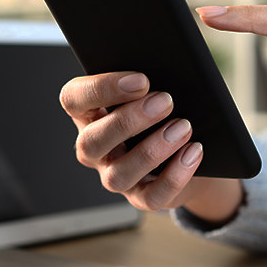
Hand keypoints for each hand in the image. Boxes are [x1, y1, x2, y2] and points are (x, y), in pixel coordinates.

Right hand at [59, 72, 242, 219]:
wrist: (191, 150)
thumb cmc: (164, 112)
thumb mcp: (151, 92)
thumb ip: (146, 82)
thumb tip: (166, 69)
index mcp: (88, 114)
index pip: (74, 99)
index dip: (101, 88)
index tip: (140, 79)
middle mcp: (94, 149)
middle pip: (92, 141)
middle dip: (129, 121)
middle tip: (166, 101)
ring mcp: (114, 176)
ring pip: (119, 174)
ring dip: (153, 149)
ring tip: (183, 127)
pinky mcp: (142, 197)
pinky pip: (153, 195)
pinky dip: (175, 175)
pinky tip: (193, 152)